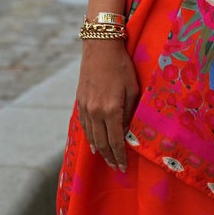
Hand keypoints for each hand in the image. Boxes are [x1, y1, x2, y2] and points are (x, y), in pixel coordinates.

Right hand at [75, 39, 139, 170]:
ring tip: (106, 159)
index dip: (119, 155)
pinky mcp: (80, 101)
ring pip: (91, 136)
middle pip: (101, 142)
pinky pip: (84, 125)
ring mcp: (85, 107)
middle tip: (116, 167)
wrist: (100, 47)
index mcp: (110, 109)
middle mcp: (95, 111)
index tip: (123, 167)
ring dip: (99, 150)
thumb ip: (130, 113)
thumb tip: (126, 132)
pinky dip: (89, 137)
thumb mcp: (133, 89)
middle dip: (109, 157)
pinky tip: (93, 143)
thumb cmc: (122, 66)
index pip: (115, 140)